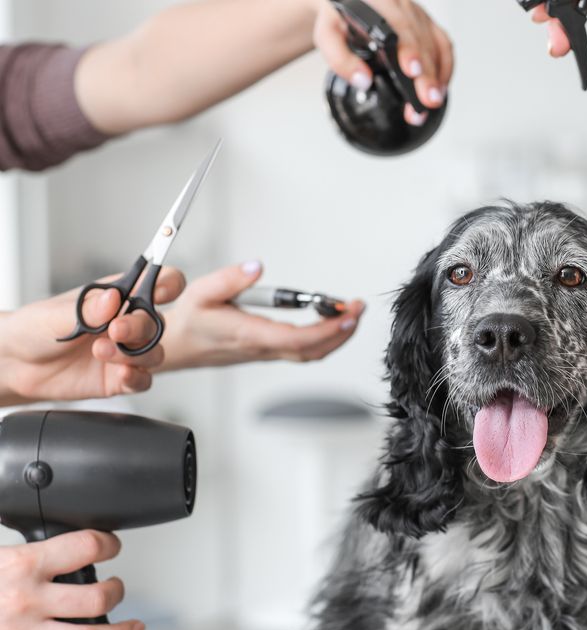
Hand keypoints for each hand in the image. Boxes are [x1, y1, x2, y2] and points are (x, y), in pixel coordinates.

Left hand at [0, 269, 185, 405]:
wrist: (15, 365)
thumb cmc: (34, 330)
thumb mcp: (57, 314)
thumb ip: (89, 309)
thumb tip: (113, 297)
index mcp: (117, 297)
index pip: (158, 283)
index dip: (168, 284)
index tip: (161, 291)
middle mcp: (126, 323)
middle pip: (156, 321)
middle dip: (139, 326)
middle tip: (116, 330)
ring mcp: (125, 351)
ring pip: (154, 352)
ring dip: (133, 354)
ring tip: (101, 352)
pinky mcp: (119, 378)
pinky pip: (144, 380)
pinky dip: (136, 378)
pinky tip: (121, 374)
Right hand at [0, 531, 142, 629]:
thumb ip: (19, 549)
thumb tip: (32, 524)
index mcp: (23, 565)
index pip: (85, 547)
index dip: (107, 544)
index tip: (111, 547)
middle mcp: (27, 600)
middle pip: (97, 597)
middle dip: (117, 591)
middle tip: (117, 588)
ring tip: (129, 627)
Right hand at [158, 261, 364, 371]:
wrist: (176, 346)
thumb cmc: (189, 321)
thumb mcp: (201, 292)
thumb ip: (229, 279)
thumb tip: (256, 267)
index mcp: (249, 334)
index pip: (296, 339)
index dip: (327, 330)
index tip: (347, 316)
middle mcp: (262, 348)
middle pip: (313, 350)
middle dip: (342, 332)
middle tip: (358, 309)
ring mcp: (268, 352)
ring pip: (311, 353)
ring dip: (336, 336)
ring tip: (351, 313)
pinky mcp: (269, 351)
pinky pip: (304, 351)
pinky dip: (324, 338)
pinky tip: (331, 322)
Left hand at [312, 0, 452, 125]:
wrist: (346, 6)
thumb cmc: (340, 21)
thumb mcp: (328, 36)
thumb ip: (340, 58)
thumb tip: (363, 80)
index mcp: (378, 2)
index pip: (398, 25)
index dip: (408, 49)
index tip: (411, 70)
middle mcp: (401, 6)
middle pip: (420, 41)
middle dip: (426, 73)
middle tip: (427, 99)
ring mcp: (417, 15)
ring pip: (435, 45)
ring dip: (436, 76)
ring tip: (431, 102)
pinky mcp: (427, 26)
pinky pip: (444, 46)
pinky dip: (444, 69)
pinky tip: (439, 88)